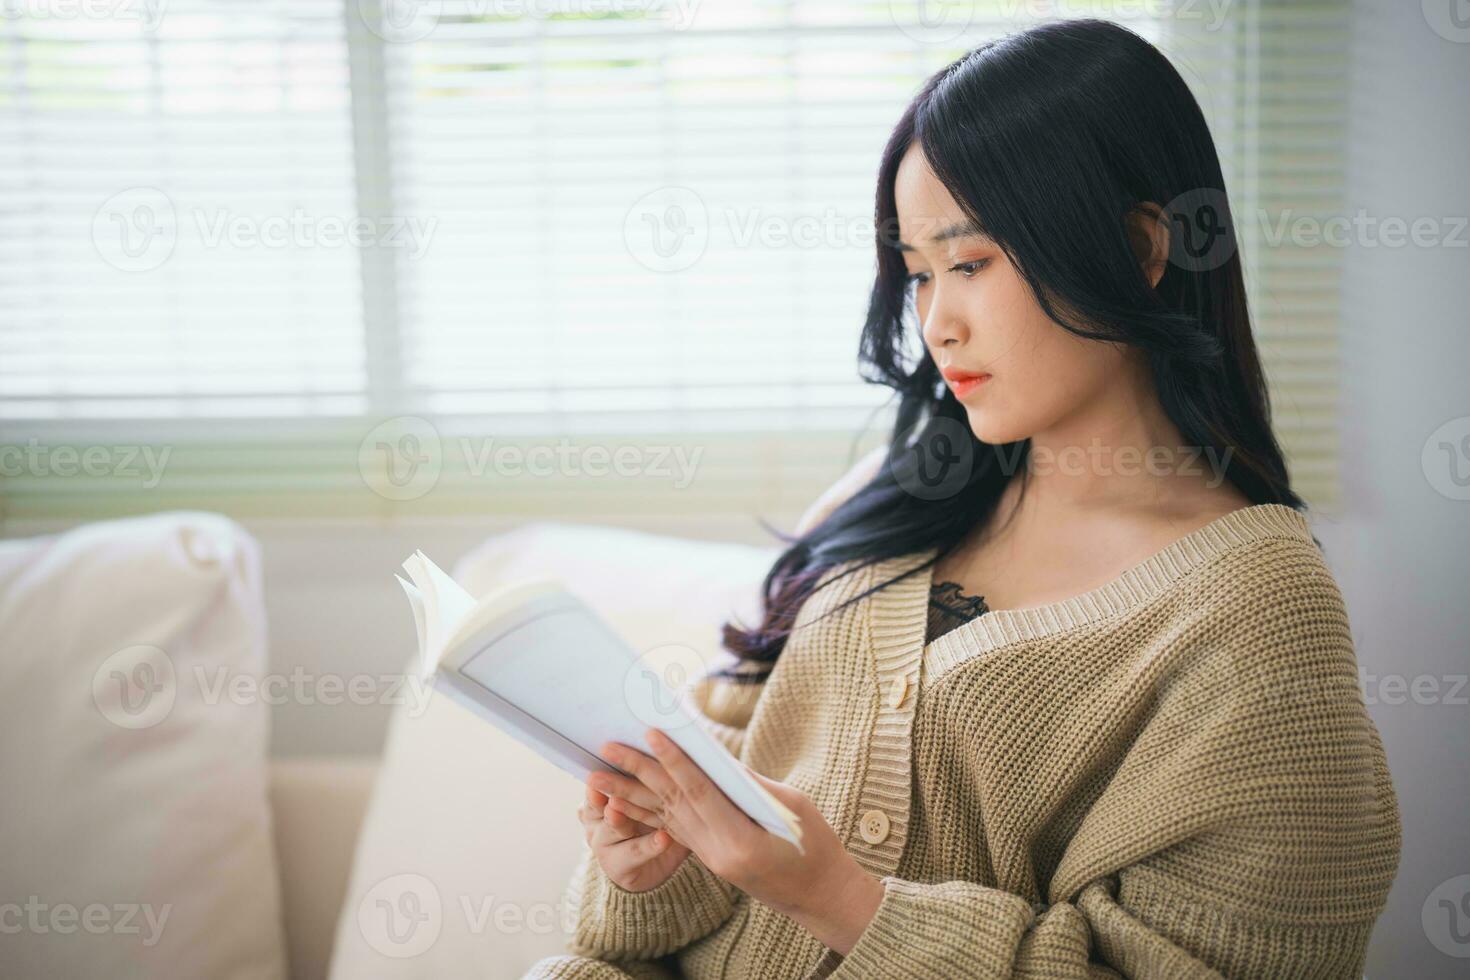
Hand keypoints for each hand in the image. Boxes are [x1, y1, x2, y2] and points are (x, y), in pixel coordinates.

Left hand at [592, 729, 884, 953]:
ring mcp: (709, 860)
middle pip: (670, 803)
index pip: (698, 792)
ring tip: (597, 776)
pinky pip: (672, 829)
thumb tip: (714, 756)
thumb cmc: (816, 847)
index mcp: (739, 841)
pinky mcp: (709, 859)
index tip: (652, 732)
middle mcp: (716, 853)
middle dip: (637, 772)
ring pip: (663, 818)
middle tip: (607, 745)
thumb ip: (748, 783)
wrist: (820, 895)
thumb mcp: (791, 805)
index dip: (674, 759)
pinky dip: (648, 811)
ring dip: (628, 795)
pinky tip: (624, 798)